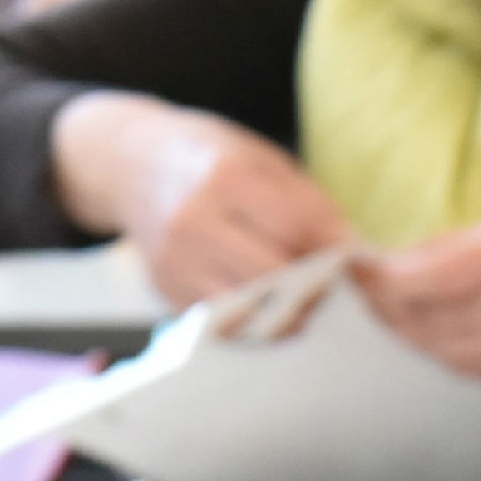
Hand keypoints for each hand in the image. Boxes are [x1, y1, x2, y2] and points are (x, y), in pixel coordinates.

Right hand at [48, 93, 350, 307]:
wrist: (130, 165)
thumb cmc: (207, 158)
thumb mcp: (259, 157)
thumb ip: (306, 201)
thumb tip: (350, 247)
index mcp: (225, 175)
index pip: (296, 228)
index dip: (332, 248)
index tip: (349, 256)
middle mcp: (194, 219)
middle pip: (273, 274)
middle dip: (312, 285)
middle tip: (329, 284)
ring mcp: (175, 258)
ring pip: (249, 307)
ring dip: (288, 312)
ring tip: (303, 299)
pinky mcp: (166, 289)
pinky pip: (224, 323)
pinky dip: (256, 322)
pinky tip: (269, 307)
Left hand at [356, 220, 480, 384]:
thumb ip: (452, 247)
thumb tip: (390, 263)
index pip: (420, 277)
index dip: (378, 276)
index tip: (354, 265)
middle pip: (417, 315)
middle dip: (382, 302)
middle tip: (361, 286)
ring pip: (428, 343)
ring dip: (400, 326)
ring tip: (385, 305)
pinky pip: (451, 361)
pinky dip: (428, 343)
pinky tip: (421, 327)